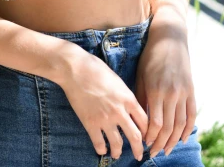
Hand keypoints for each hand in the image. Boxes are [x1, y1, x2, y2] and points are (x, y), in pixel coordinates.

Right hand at [60, 46, 148, 160]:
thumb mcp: (117, 80)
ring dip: (118, 152)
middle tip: (139, 155)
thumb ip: (125, 96)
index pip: (145, 121)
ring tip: (117, 154)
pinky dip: (101, 149)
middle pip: (135, 137)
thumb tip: (129, 107)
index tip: (145, 137)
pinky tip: (102, 150)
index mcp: (128, 98)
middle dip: (139, 149)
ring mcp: (105, 119)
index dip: (147, 132)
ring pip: (117, 143)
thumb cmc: (96, 69)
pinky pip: (99, 143)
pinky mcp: (90, 123)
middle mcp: (119, 111)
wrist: (76, 69)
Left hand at [135, 23, 196, 156]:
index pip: (155, 123)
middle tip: (154, 153)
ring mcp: (183, 92)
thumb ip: (142, 98)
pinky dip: (188, 129)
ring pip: (180, 124)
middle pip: (168, 127)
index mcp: (156, 90)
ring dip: (173, 140)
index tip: (144, 144)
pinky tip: (181, 138)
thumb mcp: (141, 75)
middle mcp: (172, 93)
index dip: (150, 137)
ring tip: (166, 150)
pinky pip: (191, 114)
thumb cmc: (151, 56)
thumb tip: (140, 120)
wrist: (170, 38)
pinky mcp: (191, 90)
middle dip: (160, 143)